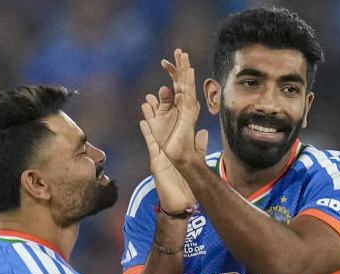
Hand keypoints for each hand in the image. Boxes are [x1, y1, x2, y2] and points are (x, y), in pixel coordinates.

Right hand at [139, 100, 196, 214]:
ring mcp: (160, 152)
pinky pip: (150, 143)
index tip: (175, 94)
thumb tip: (202, 132)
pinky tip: (142, 122)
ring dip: (151, 115)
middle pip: (164, 121)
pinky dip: (147, 133)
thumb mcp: (195, 162)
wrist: (179, 201)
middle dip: (161, 106)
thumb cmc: (186, 184)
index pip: (177, 122)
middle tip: (158, 90)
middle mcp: (168, 145)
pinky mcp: (156, 160)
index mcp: (179, 144)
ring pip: (155, 129)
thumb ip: (198, 146)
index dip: (177, 108)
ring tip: (147, 100)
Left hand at [155, 49, 208, 168]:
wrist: (177, 156)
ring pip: (187, 85)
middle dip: (181, 67)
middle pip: (183, 82)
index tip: (165, 61)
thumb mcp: (156, 124)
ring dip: (185, 70)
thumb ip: (156, 109)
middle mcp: (184, 105)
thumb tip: (150, 96)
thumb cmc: (168, 144)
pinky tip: (188, 72)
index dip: (172, 72)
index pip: (176, 85)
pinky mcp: (189, 113)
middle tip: (179, 51)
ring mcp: (188, 108)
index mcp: (178, 106)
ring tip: (183, 56)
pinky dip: (189, 83)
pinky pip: (189, 95)